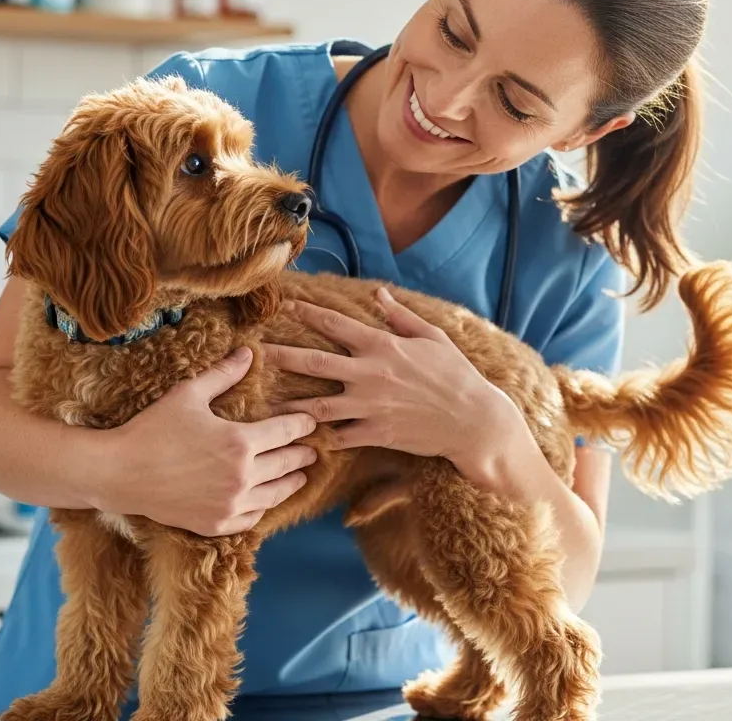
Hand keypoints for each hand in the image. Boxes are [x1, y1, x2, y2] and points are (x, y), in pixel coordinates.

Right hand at [93, 347, 317, 535]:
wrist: (119, 474)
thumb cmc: (152, 429)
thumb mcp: (188, 395)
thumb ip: (223, 375)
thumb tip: (249, 352)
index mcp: (241, 442)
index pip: (287, 431)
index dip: (302, 424)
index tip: (311, 421)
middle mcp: (243, 476)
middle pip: (287, 463)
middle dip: (303, 454)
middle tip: (312, 450)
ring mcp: (230, 504)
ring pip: (275, 494)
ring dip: (291, 482)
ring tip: (299, 476)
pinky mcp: (215, 524)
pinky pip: (252, 517)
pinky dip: (263, 506)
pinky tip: (266, 499)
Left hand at [266, 288, 525, 472]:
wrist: (473, 420)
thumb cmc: (456, 374)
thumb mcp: (432, 337)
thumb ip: (400, 316)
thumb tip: (378, 294)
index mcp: (383, 346)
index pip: (336, 324)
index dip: (308, 313)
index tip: (287, 306)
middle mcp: (370, 374)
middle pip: (315, 362)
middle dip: (283, 356)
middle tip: (258, 353)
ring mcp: (370, 406)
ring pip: (318, 405)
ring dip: (290, 404)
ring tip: (267, 405)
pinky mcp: (375, 433)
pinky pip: (339, 435)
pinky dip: (321, 436)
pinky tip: (304, 437)